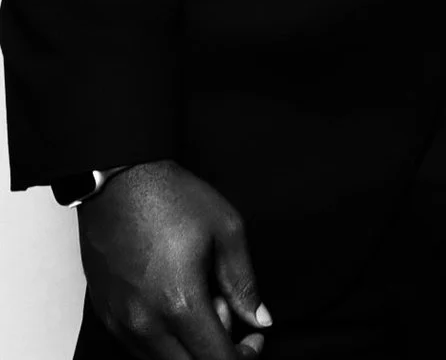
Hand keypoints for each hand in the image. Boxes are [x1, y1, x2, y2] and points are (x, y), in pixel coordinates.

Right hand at [78, 159, 269, 358]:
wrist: (118, 182)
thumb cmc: (173, 200)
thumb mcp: (227, 232)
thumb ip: (244, 284)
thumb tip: (261, 320)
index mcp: (179, 303)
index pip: (215, 359)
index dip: (244, 355)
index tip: (256, 337)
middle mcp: (144, 323)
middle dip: (216, 354)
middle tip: (230, 319)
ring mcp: (119, 322)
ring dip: (189, 348)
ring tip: (201, 304)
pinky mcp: (105, 316)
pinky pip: (138, 349)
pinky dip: (164, 342)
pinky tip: (175, 306)